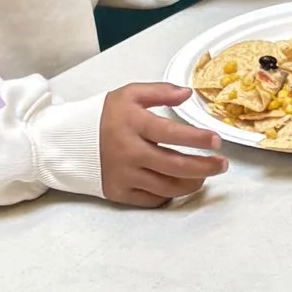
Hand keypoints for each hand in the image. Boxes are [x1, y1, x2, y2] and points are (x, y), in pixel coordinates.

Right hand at [98, 82, 227, 207]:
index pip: (170, 134)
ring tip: (204, 176)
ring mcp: (124, 175)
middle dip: (204, 167)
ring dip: (192, 183)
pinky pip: (151, 200)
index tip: (216, 141)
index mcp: (133, 124)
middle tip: (222, 165)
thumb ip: (160, 91)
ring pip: (167, 187)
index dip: (197, 139)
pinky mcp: (119, 193)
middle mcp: (128, 152)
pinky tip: (179, 186)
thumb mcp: (129, 94)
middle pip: (174, 165)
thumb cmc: (104, 116)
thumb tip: (188, 93)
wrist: (69, 142)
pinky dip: (169, 195)